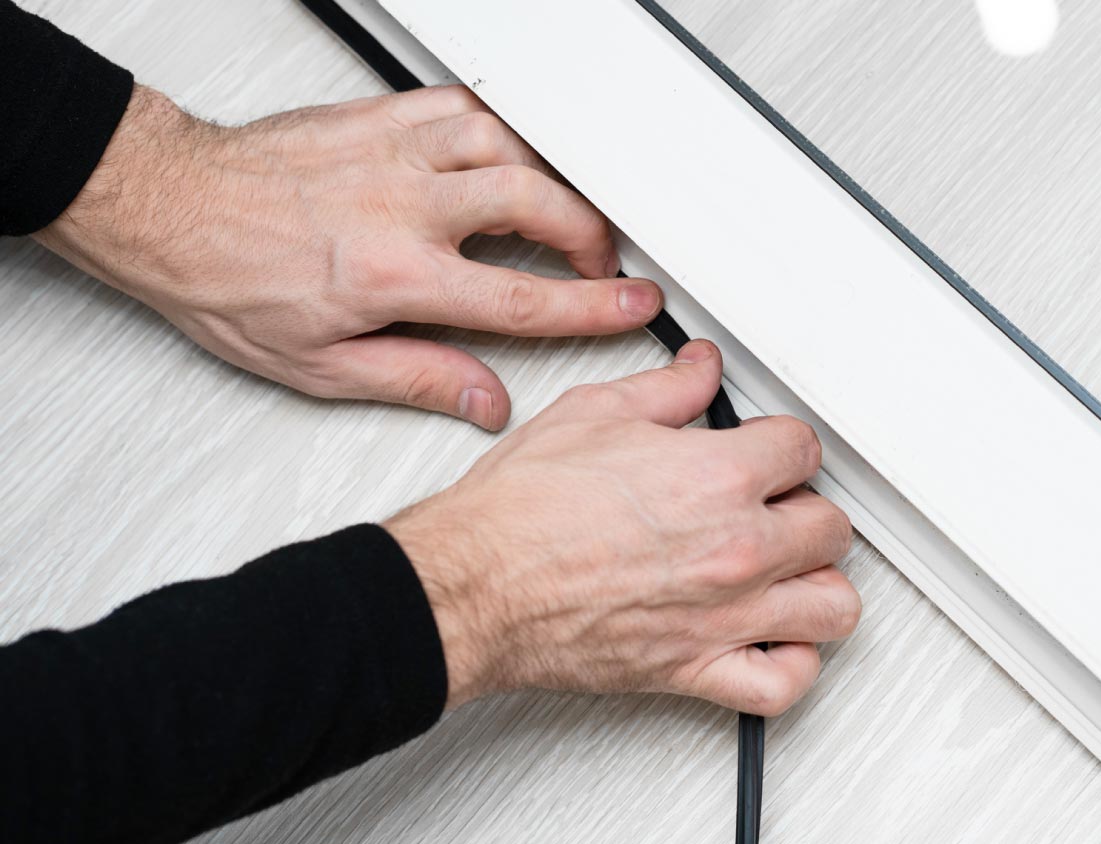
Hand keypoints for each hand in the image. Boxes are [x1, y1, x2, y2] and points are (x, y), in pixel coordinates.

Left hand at [33, 84, 661, 429]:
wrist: (168, 208)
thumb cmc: (229, 283)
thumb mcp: (321, 367)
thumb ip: (418, 379)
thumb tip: (485, 401)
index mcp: (395, 277)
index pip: (523, 296)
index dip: (593, 306)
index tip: (633, 305)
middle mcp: (403, 205)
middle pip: (536, 204)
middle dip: (589, 233)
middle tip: (598, 261)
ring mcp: (392, 153)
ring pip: (507, 144)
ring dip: (550, 177)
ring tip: (558, 209)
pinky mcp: (375, 118)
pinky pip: (460, 105)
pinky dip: (499, 128)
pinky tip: (505, 151)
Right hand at [386, 341, 859, 715]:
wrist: (471, 586)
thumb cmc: (518, 512)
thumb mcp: (593, 413)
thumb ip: (666, 389)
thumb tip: (698, 371)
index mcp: (718, 478)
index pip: (803, 448)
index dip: (782, 442)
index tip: (763, 450)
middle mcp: (736, 548)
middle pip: (831, 526)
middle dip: (804, 508)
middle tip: (773, 505)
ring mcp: (723, 615)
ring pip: (833, 604)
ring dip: (817, 583)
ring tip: (789, 570)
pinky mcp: (696, 670)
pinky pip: (784, 684)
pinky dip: (794, 665)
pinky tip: (775, 638)